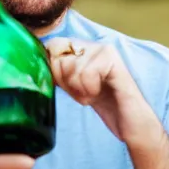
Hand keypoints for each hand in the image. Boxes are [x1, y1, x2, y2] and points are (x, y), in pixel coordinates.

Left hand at [45, 38, 162, 148]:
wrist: (131, 124)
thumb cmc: (104, 105)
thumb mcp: (75, 88)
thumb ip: (59, 73)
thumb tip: (36, 65)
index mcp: (83, 48)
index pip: (52, 45)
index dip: (53, 69)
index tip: (67, 87)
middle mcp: (93, 44)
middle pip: (59, 56)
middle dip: (66, 82)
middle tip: (83, 93)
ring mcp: (104, 49)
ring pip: (71, 66)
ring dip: (79, 89)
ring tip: (92, 95)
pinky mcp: (113, 60)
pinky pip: (86, 73)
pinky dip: (89, 89)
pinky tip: (99, 93)